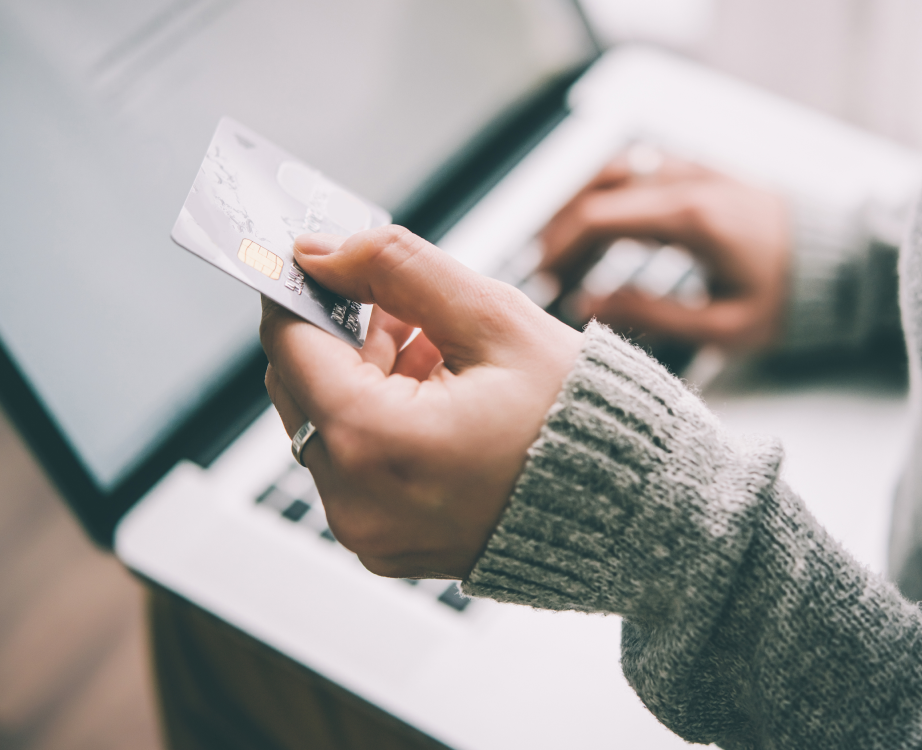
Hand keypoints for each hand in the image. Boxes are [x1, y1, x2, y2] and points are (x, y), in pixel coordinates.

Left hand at [260, 227, 583, 578]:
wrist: (631, 510)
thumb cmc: (581, 421)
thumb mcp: (494, 320)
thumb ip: (398, 268)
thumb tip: (322, 251)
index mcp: (374, 444)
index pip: (290, 343)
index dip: (301, 289)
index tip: (320, 260)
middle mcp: (355, 502)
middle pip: (300, 386)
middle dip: (344, 334)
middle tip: (406, 307)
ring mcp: (368, 533)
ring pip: (327, 424)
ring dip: (366, 377)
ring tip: (443, 359)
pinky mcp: (385, 545)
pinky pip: (354, 467)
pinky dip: (381, 424)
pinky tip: (442, 401)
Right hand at [540, 151, 789, 349]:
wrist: (840, 263)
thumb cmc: (788, 300)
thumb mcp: (724, 326)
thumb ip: (651, 314)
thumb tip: (587, 303)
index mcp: (690, 218)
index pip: (598, 217)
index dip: (560, 249)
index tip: (544, 282)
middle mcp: (687, 182)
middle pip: (596, 189)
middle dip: (560, 230)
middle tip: (545, 272)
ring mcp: (693, 170)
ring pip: (613, 171)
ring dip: (579, 207)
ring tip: (563, 251)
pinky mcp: (700, 172)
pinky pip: (638, 170)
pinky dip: (608, 194)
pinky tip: (600, 230)